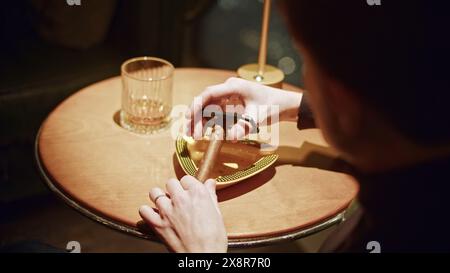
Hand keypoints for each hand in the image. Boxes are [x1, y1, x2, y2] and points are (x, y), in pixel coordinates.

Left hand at [139, 175, 226, 252]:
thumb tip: (209, 183)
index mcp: (197, 194)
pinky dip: (147, 211)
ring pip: (154, 192)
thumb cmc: (213, 239)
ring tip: (164, 204)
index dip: (187, 186)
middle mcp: (181, 199)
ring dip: (159, 197)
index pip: (186, 179)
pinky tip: (154, 215)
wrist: (203, 257)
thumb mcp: (217, 214)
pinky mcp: (157, 224)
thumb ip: (210, 195)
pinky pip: (143, 210)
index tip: (188, 192)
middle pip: (170, 183)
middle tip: (177, 199)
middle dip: (173, 190)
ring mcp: (167, 211)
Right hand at [185, 77, 302, 139]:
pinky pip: (217, 114)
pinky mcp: (232, 106)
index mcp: (234, 87)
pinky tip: (204, 133)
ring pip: (209, 108)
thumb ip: (244, 127)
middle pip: (206, 102)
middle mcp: (229, 90)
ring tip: (194, 135)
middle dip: (195, 117)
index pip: (209, 94)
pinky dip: (210, 123)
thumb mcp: (258, 117)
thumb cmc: (273, 106)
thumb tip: (229, 138)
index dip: (196, 105)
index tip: (188, 117)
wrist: (285, 105)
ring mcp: (229, 98)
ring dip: (201, 121)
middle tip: (189, 131)